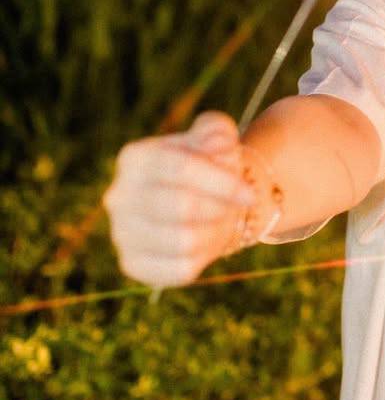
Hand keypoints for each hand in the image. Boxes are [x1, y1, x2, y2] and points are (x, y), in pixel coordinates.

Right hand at [103, 111, 254, 288]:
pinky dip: (204, 256)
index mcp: (135, 157)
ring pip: (182, 240)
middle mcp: (119, 195)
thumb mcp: (217, 137)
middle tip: (239, 206)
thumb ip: (217, 131)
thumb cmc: (208, 166)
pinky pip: (178, 269)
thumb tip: (217, 143)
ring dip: (215, 230)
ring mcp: (121, 232)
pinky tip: (207, 241)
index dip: (222, 182)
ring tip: (222, 219)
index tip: (249, 194)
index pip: (180, 168)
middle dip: (220, 206)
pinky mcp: (132, 264)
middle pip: (181, 206)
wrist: (201, 203)